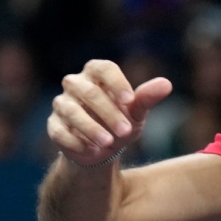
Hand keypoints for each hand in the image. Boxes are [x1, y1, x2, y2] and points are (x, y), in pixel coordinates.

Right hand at [49, 59, 173, 167]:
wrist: (103, 150)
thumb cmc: (120, 122)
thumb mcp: (136, 112)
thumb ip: (146, 98)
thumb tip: (166, 84)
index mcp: (96, 75)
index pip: (103, 69)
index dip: (116, 83)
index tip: (130, 100)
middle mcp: (75, 85)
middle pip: (88, 92)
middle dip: (108, 113)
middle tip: (126, 131)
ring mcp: (62, 104)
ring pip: (71, 111)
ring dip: (91, 128)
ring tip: (109, 143)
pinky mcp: (54, 125)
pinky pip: (59, 131)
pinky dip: (76, 142)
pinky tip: (92, 151)